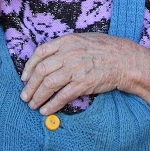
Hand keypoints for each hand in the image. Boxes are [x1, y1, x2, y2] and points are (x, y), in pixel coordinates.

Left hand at [20, 33, 134, 114]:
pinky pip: (62, 96)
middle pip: (41, 70)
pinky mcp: (83, 84)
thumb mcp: (83, 39)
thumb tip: (49, 59)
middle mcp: (69, 53)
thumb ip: (66, 47)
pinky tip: (46, 111)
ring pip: (48, 84)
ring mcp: (76, 68)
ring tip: (33, 105)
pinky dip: (51, 105)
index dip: (29, 66)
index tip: (24, 77)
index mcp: (67, 41)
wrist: (124, 59)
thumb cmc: (105, 49)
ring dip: (38, 97)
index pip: (40, 52)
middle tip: (25, 96)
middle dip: (30, 85)